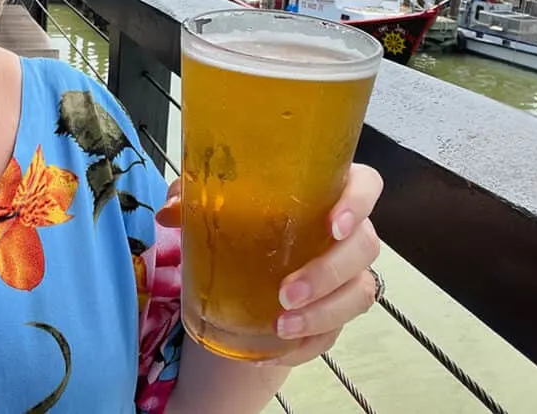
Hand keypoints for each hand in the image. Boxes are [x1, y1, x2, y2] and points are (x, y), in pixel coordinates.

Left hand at [155, 164, 383, 366]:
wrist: (242, 269)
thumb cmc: (242, 220)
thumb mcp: (213, 203)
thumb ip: (193, 197)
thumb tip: (171, 211)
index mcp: (327, 192)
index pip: (366, 185)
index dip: (358, 202)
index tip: (332, 225)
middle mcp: (347, 232)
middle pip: (365, 246)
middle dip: (329, 272)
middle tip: (287, 292)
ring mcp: (348, 275)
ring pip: (359, 293)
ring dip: (324, 313)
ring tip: (282, 326)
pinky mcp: (336, 313)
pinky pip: (335, 332)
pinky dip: (307, 344)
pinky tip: (277, 351)